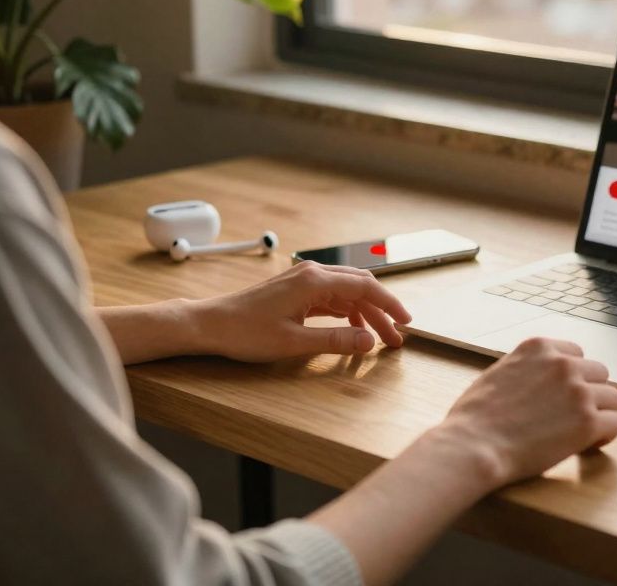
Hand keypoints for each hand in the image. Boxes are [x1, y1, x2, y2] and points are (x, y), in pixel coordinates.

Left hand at [193, 261, 411, 361]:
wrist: (210, 324)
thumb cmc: (246, 332)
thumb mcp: (294, 342)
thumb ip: (336, 340)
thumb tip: (370, 341)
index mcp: (314, 281)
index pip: (365, 287)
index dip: (390, 305)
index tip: (406, 322)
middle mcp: (312, 274)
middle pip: (360, 288)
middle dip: (381, 312)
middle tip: (396, 338)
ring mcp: (303, 281)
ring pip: (347, 293)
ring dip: (365, 314)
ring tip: (378, 338)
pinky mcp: (296, 291)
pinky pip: (331, 298)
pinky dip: (347, 312)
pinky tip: (353, 328)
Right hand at [431, 337, 616, 486]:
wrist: (473, 446)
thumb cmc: (474, 418)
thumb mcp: (498, 373)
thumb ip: (526, 369)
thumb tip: (539, 380)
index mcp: (539, 347)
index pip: (577, 353)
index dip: (573, 376)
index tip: (563, 395)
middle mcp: (563, 364)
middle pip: (599, 373)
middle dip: (589, 393)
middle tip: (571, 416)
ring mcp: (578, 392)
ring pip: (612, 398)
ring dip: (599, 414)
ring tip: (579, 432)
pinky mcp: (588, 422)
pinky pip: (616, 424)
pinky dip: (604, 435)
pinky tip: (587, 444)